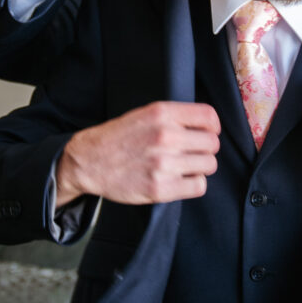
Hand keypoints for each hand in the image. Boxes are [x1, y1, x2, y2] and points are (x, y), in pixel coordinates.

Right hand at [55, 102, 220, 205]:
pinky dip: (193, 184)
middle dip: (205, 148)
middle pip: (212, 143)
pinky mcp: (161, 188)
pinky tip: (181, 179)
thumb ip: (174, 117)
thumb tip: (206, 126)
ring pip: (209, 165)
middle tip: (192, 152)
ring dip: (200, 167)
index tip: (207, 132)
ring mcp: (164, 164)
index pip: (209, 117)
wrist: (89, 161)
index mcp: (162, 114)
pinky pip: (199, 186)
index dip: (212, 127)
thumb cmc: (117, 138)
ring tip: (184, 166)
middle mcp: (165, 136)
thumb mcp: (144, 114)